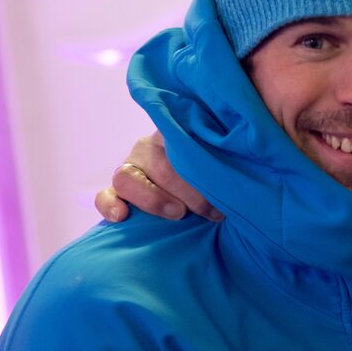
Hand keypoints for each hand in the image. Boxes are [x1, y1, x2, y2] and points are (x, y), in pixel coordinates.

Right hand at [94, 131, 221, 222]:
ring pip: (126, 177)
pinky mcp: (117, 191)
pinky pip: (104, 195)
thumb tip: (247, 167)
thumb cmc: (214, 173)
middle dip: (187, 190)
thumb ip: (225, 161)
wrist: (196, 187)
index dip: (199, 166)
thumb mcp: (220, 160)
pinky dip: (109, 205)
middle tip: (210, 211)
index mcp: (175, 134)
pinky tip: (123, 216)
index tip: (220, 186)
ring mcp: (130, 168)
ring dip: (154, 199)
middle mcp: (149, 148)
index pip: (180, 139)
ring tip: (179, 214)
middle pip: (159, 164)